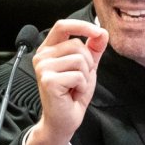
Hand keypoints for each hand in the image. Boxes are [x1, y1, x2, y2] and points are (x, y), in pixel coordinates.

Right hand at [26, 19, 107, 144]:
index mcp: (49, 49)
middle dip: (88, 63)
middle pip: (77, 45)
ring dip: (85, 76)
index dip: (82, 26)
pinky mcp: (48, 80)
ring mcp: (43, 68)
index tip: (99, 32)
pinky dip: (82, 86)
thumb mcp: (87, 67)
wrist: (64, 119)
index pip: (63, 26)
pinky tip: (72, 93)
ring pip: (79, 60)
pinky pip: (78, 75)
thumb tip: (102, 32)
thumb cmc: (72, 93)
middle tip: (78, 79)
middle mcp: (42, 56)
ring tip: (75, 86)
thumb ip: (94, 48)